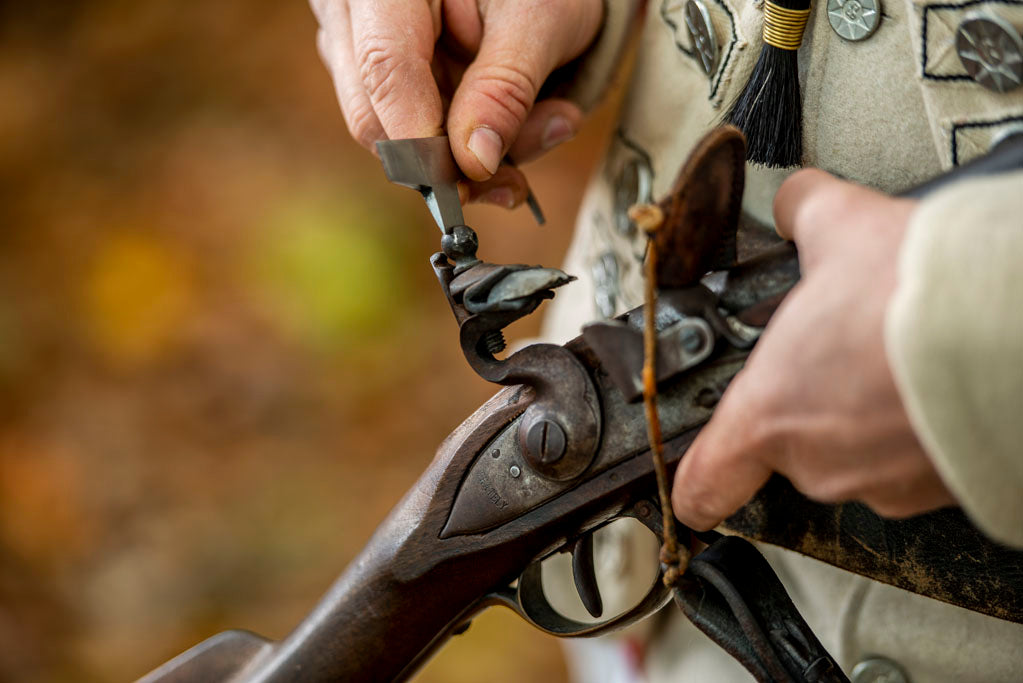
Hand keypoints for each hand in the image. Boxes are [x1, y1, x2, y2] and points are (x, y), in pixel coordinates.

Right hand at [310, 0, 602, 206]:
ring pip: (390, 138)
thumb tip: (473, 163)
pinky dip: (464, 149)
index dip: (423, 136)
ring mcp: (357, 49)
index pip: (385, 66)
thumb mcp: (540, 19)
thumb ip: (506, 87)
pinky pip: (408, 137)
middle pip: (373, 116)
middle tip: (516, 180)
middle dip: (449, 161)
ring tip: (541, 128)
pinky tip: (514, 129)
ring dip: (466, 158)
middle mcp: (353, 13)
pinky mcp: (378, 80)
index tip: (471, 177)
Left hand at [671, 170, 955, 530]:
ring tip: (896, 354)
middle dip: (811, 399)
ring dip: (868, 412)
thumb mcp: (839, 226)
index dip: (695, 482)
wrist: (1016, 327)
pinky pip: (915, 460)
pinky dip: (920, 425)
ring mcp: (885, 483)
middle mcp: (820, 463)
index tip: (694, 479)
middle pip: (791, 445)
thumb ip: (800, 215)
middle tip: (840, 351)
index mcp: (769, 413)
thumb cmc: (918, 292)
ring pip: (858, 453)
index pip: (702, 484)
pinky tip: (936, 377)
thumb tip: (796, 203)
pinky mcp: (945, 490)